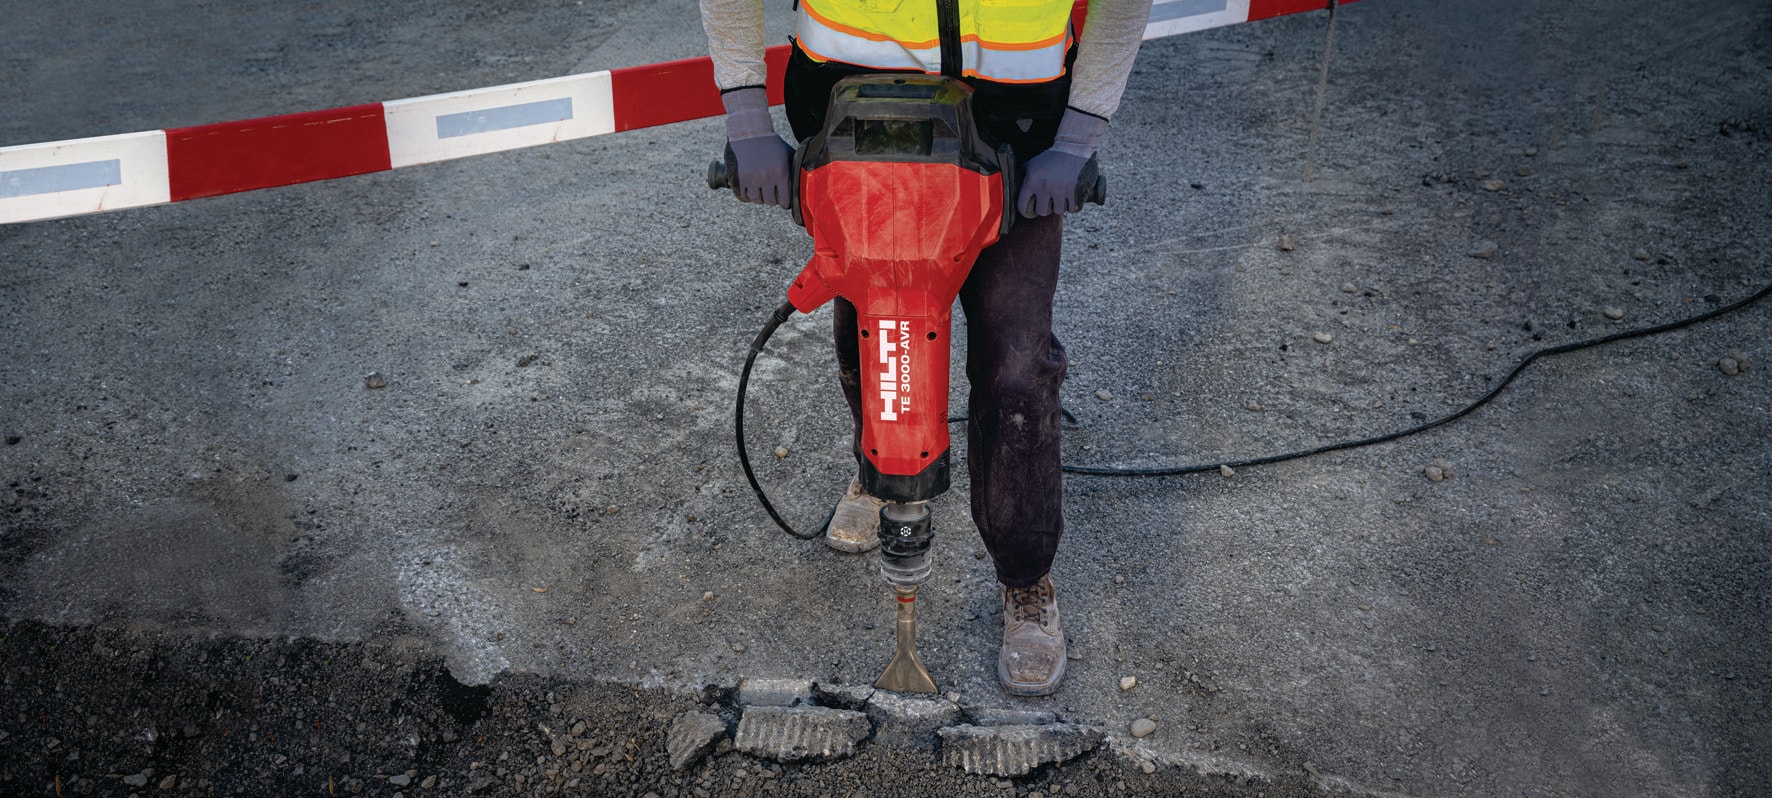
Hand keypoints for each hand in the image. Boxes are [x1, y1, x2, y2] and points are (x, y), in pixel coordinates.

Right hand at [720, 87, 792, 208]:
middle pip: (770, 202)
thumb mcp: (786, 154)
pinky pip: (743, 196)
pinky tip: (749, 191)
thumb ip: (793, 169)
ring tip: (760, 189)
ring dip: (759, 196)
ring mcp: (751, 179)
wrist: (749, 130)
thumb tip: (805, 181)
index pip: (784, 201)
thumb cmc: (770, 142)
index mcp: (781, 173)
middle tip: (770, 192)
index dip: (784, 202)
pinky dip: (746, 196)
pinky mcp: (738, 178)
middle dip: (771, 198)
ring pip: (757, 200)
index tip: (782, 201)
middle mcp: (767, 178)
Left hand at [1017, 149, 1088, 217]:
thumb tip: (1016, 183)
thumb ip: (1023, 174)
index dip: (1026, 211)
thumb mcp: (1033, 163)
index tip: (1031, 211)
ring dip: (1060, 205)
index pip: (1023, 207)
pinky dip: (1073, 205)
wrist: (1074, 148)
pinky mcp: (1075, 192)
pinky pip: (1073, 208)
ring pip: (1058, 210)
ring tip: (1061, 196)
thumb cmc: (1052, 156)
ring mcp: (1060, 190)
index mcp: (1032, 181)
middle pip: (1042, 212)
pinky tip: (1071, 196)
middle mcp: (1045, 187)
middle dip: (1045, 207)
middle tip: (1049, 200)